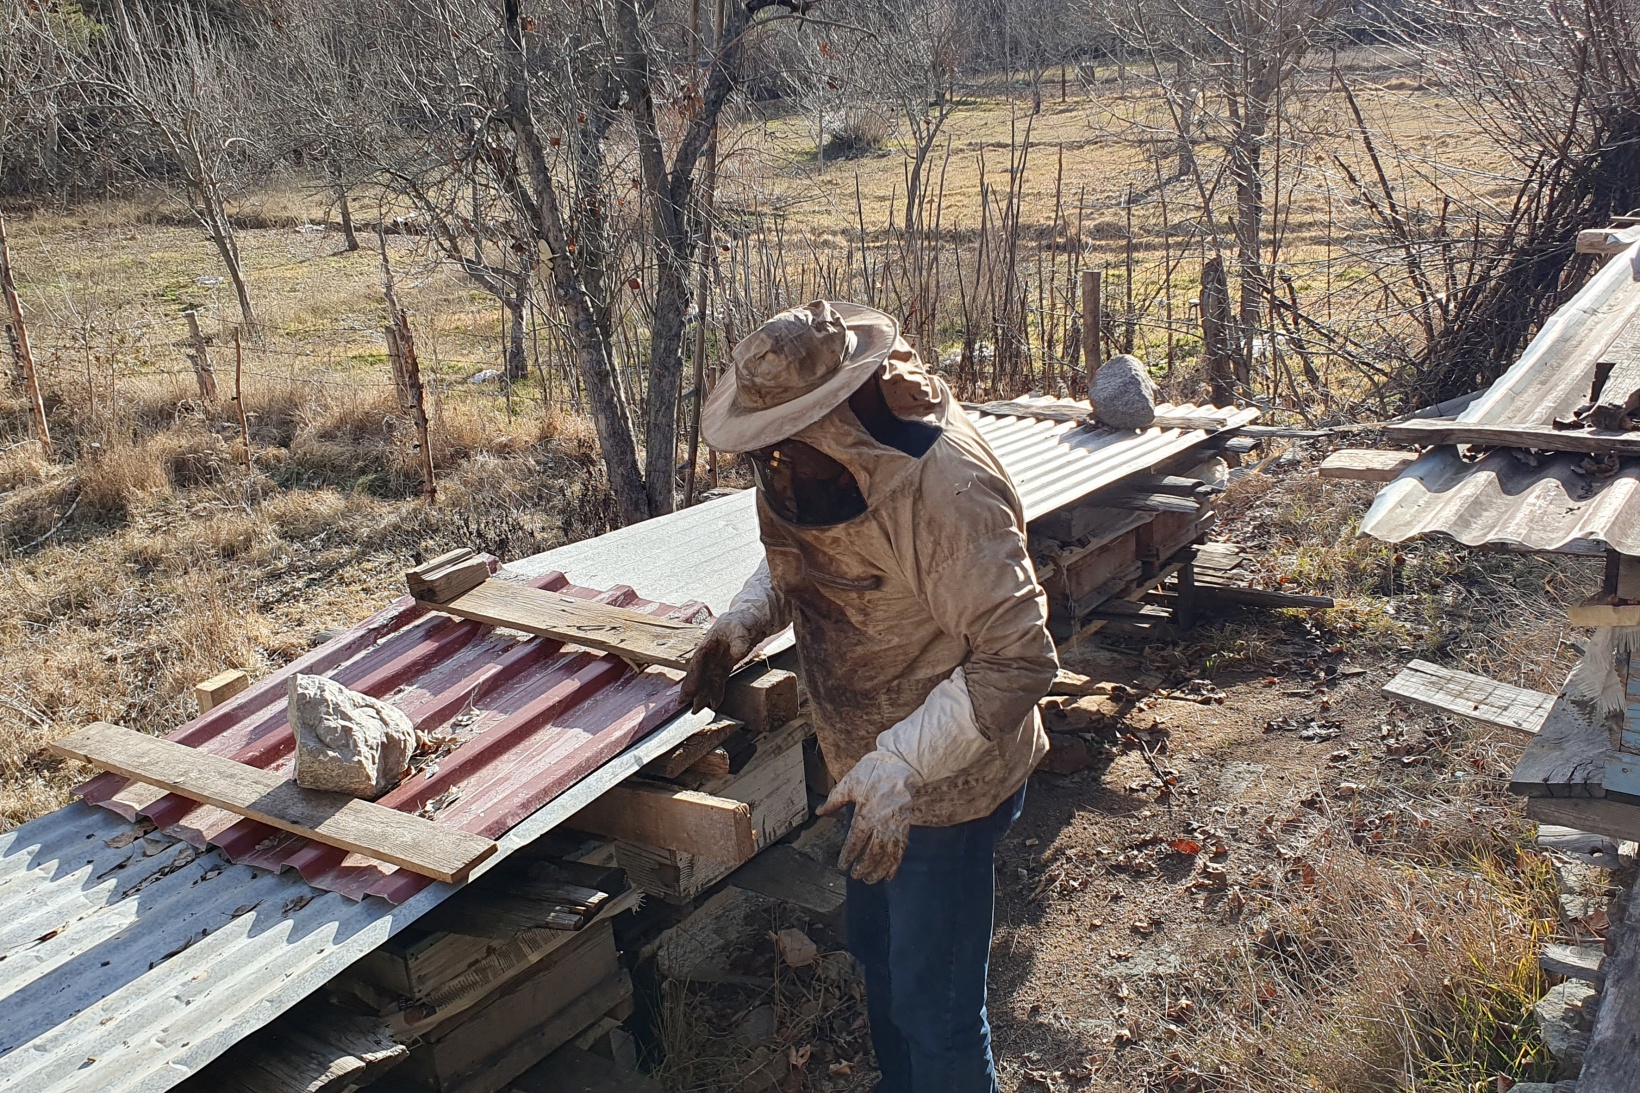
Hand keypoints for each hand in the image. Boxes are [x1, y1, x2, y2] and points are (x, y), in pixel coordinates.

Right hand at [679, 619, 753, 713]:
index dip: (691, 677)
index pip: (697, 662)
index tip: (687, 690)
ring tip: (695, 710)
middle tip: (682, 703)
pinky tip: (714, 704)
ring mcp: (717, 660)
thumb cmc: (743, 620)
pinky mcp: (725, 666)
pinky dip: (716, 693)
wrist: (750, 619)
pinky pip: (718, 681)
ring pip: (706, 680)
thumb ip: (739, 639)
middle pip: (697, 673)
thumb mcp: (742, 626)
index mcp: (709, 642)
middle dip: (690, 689)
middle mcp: (710, 653)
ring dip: (701, 694)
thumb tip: (736, 653)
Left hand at [817, 750, 915, 882]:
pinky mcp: (906, 825)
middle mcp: (883, 823)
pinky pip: (901, 849)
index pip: (856, 840)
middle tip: (855, 876)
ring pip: (888, 854)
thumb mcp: (850, 782)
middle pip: (873, 852)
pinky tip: (890, 874)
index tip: (842, 865)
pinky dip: (895, 864)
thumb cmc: (874, 771)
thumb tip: (819, 812)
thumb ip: (834, 800)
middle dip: (863, 867)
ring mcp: (896, 825)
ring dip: (878, 869)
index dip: (849, 855)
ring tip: (870, 880)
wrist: (903, 764)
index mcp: (867, 813)